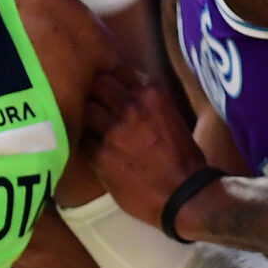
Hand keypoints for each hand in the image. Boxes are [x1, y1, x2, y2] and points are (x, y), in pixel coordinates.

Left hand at [82, 66, 209, 224]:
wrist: (185, 196)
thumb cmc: (183, 158)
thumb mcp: (171, 116)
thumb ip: (146, 101)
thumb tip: (123, 91)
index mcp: (152, 93)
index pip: (118, 71)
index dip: (114, 83)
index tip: (114, 94)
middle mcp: (131, 106)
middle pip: (98, 85)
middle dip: (99, 96)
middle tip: (103, 111)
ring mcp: (113, 129)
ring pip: (86, 110)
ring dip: (91, 120)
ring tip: (99, 133)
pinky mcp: (100, 154)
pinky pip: (82, 139)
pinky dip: (88, 144)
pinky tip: (97, 152)